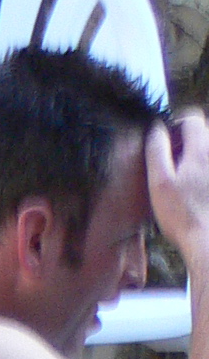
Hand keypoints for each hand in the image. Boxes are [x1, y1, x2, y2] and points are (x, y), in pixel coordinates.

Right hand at [147, 109, 208, 265]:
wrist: (207, 240)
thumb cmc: (182, 215)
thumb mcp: (160, 182)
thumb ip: (156, 150)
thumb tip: (155, 128)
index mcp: (201, 149)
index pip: (192, 118)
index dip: (176, 126)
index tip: (167, 144)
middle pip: (203, 132)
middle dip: (187, 141)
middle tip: (173, 164)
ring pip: (207, 151)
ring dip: (196, 158)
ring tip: (184, 181)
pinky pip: (208, 168)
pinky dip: (202, 172)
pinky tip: (196, 191)